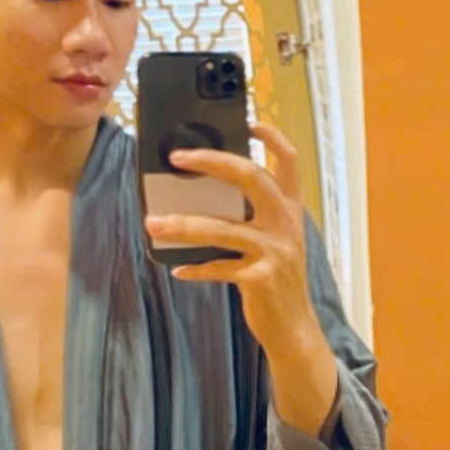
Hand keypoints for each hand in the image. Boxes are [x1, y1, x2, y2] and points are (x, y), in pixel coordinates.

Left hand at [144, 121, 337, 435]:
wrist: (295, 328)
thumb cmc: (277, 279)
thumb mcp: (273, 241)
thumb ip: (251, 217)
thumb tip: (202, 196)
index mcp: (290, 210)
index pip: (288, 161)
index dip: (271, 137)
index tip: (249, 121)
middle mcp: (286, 224)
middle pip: (251, 177)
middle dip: (212, 161)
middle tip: (177, 157)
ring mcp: (274, 251)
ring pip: (222, 228)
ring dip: (183, 224)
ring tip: (154, 223)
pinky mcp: (259, 279)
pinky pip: (218, 267)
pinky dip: (196, 268)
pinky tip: (178, 269)